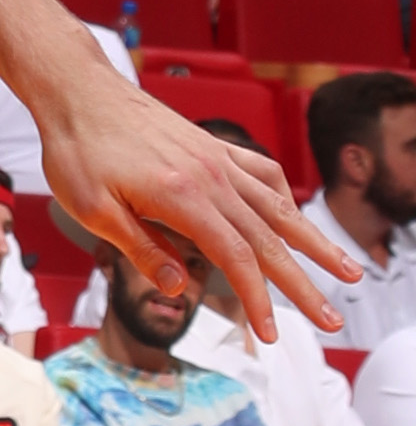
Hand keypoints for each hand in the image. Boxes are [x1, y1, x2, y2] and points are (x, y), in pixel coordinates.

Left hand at [34, 45, 349, 338]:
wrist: (78, 90)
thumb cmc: (78, 149)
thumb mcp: (94, 210)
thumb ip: (142, 248)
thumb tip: (179, 288)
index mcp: (183, 196)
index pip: (238, 258)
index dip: (258, 300)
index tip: (269, 334)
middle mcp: (212, 176)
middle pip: (270, 239)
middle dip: (304, 284)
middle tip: (332, 321)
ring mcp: (217, 158)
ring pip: (278, 206)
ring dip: (315, 242)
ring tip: (346, 269)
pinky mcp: (211, 147)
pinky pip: (262, 173)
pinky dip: (284, 197)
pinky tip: (294, 215)